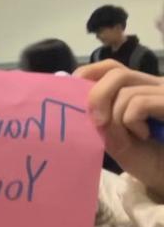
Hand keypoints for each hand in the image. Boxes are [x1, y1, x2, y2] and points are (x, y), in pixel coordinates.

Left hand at [76, 60, 163, 194]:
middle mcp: (154, 84)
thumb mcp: (114, 136)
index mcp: (138, 87)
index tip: (72, 95)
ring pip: (125, 92)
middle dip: (98, 97)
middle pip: (115, 72)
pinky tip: (145, 136)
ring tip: (130, 138)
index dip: (88, 74)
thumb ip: (100, 115)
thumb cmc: (144, 159)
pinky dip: (132, 123)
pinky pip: (138, 103)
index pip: (110, 67)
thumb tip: (73, 97)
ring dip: (117, 120)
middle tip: (97, 123)